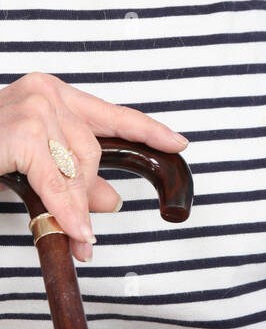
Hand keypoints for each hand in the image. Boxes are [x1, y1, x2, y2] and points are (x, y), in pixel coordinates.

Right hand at [0, 71, 188, 262]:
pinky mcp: (23, 131)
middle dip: (91, 192)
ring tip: (76, 236)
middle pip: (94, 150)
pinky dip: (68, 212)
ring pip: (79, 167)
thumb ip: (73, 176)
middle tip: (86, 230)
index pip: (111, 112)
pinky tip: (77, 232)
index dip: (147, 130)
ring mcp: (34, 107)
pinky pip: (57, 183)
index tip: (178, 143)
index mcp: (51, 93)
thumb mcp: (33, 163)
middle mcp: (46, 92)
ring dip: (76, 207)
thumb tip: (112, 200)